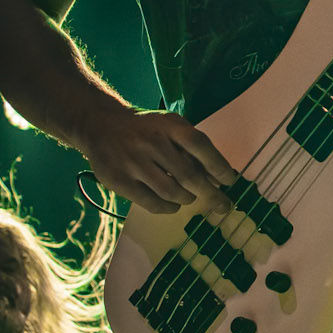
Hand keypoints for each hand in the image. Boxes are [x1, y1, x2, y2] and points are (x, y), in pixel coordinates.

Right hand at [80, 102, 233, 214]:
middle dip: (210, 194)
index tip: (230, 182)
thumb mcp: (170, 126)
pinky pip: (151, 203)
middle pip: (189, 175)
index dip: (219, 166)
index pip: (201, 146)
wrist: (101, 124)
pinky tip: (173, 205)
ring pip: (172, 192)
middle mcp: (152, 142)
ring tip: (190, 198)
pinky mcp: (119, 180)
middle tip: (222, 205)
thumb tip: (219, 179)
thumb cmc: (146, 129)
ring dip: (187, 199)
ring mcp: (134, 162)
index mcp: (169, 125)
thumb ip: (193, 148)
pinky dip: (168, 208)